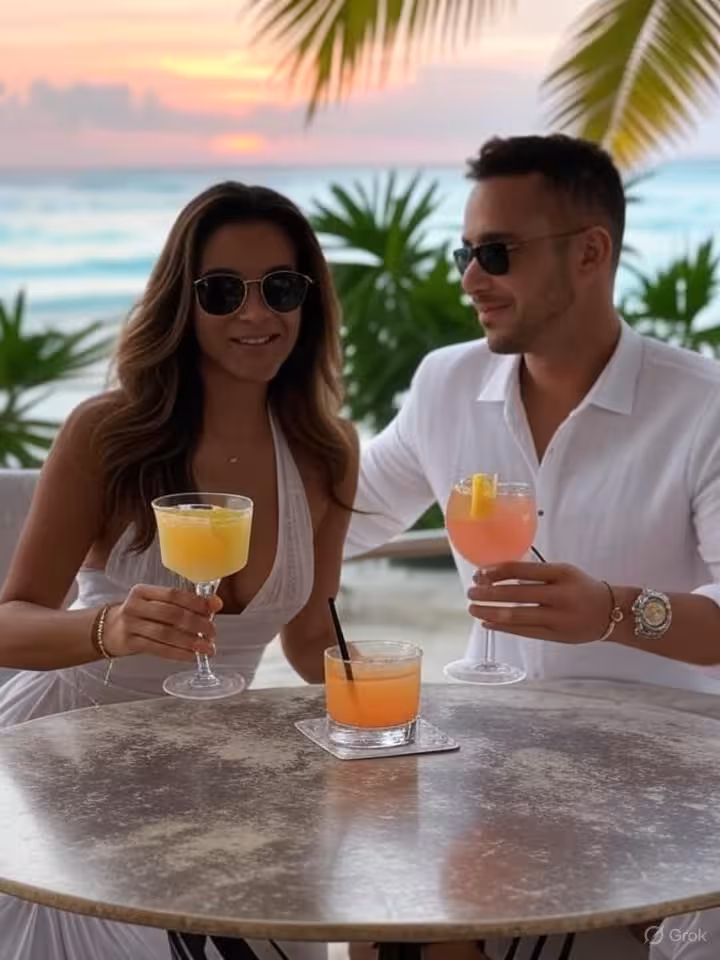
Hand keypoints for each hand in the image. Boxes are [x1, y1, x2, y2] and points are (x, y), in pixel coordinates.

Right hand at [102, 585, 222, 660]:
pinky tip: (192, 656)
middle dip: (197, 623)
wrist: (107, 630)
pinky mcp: (130, 643)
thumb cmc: (140, 615)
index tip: (215, 608)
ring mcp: (131, 625)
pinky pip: (159, 649)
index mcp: (143, 591)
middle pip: (172, 614)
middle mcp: (135, 606)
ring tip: (207, 648)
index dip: (196, 602)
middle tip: (212, 631)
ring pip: (166, 634)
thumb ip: (182, 604)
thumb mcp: (156, 604)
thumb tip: (215, 604)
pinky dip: (178, 653)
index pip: (173, 595)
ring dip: (190, 641)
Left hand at [466, 562, 613, 644]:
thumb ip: (536, 574)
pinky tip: (487, 622)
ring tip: (473, 608)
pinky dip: (502, 627)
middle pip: (517, 594)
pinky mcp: (556, 636)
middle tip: (470, 591)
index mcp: (562, 573)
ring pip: (518, 615)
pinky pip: (524, 631)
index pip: (523, 570)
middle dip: (488, 593)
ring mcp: (558, 618)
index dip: (498, 571)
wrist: (610, 613)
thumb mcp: (563, 572)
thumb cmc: (580, 588)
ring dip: (491, 611)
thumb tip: (496, 575)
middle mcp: (560, 595)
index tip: (479, 573)